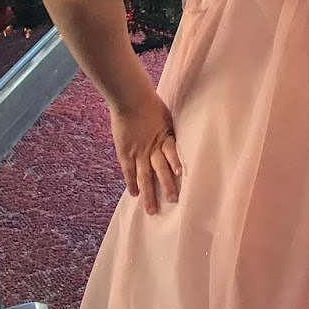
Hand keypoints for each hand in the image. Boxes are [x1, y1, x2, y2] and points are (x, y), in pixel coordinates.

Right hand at [111, 91, 181, 215]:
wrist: (130, 98)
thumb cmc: (150, 104)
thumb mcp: (167, 117)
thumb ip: (172, 130)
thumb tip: (180, 138)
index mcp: (167, 138)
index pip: (174, 156)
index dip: (177, 165)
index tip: (183, 177)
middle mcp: (154, 148)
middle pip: (162, 170)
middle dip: (168, 186)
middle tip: (174, 201)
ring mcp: (139, 152)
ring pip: (145, 176)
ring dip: (149, 193)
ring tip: (152, 209)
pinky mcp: (126, 152)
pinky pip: (129, 171)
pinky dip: (131, 183)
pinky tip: (134, 195)